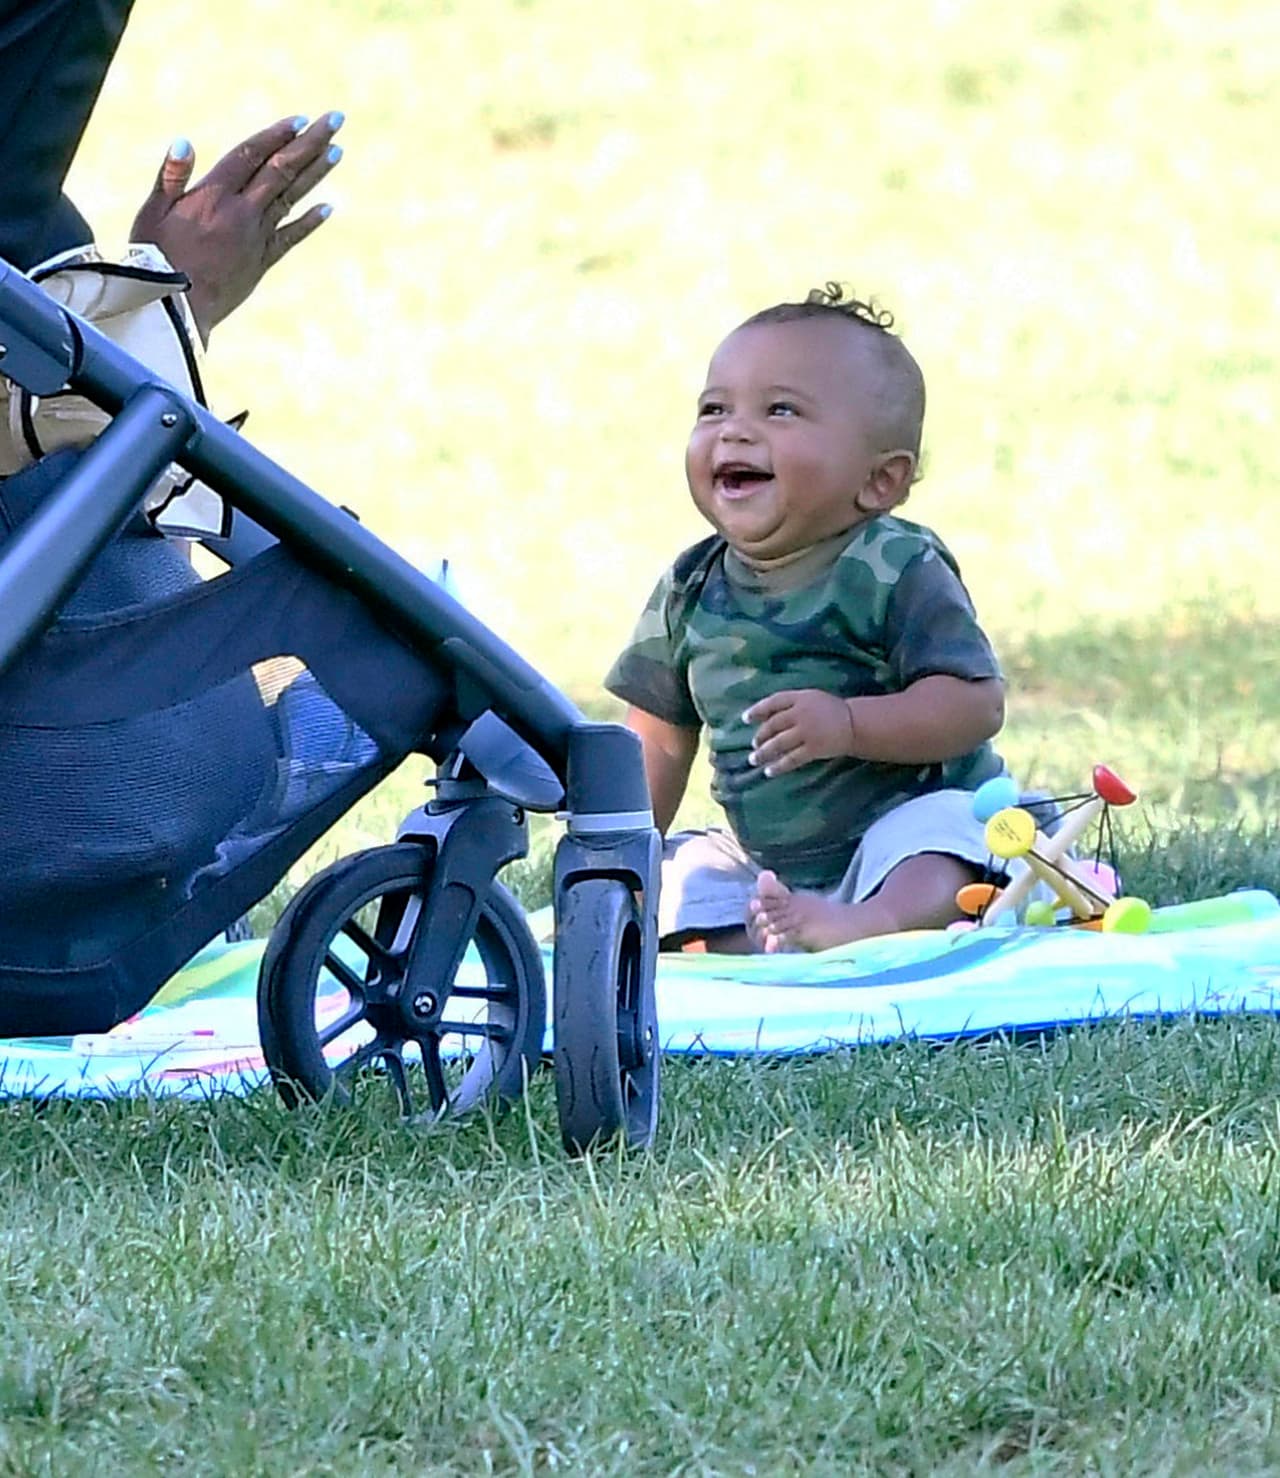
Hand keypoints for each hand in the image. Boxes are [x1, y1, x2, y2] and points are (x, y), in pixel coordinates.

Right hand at [130, 112, 345, 339]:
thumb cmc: (154, 259)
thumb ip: (170, 177)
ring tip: (337, 151)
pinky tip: (328, 208)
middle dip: (310, 143)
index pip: (251, 154)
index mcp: (213, 195)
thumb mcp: (152, 213)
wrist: (174, 310)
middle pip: (281, 170)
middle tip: (335, 120)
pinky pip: (290, 238)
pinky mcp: (261, 262)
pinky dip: (309, 222)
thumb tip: (185, 142)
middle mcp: (241, 213)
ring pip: (291, 198)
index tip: (299, 120)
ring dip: (315, 173)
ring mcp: (255, 238)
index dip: (276, 135)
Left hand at [744, 689, 853, 775]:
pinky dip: (779, 766)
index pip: (773, 702)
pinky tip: (769, 772)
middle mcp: (802, 713)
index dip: (757, 710)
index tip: (745, 719)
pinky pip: (791, 759)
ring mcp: (808, 731)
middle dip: (761, 735)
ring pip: (779, 743)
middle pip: (774, 725)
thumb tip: (765, 717)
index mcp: (801, 697)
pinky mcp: (814, 748)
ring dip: (764, 753)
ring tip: (754, 759)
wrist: (855, 723)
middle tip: (754, 744)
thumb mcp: (812, 698)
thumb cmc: (831, 711)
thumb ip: (791, 704)